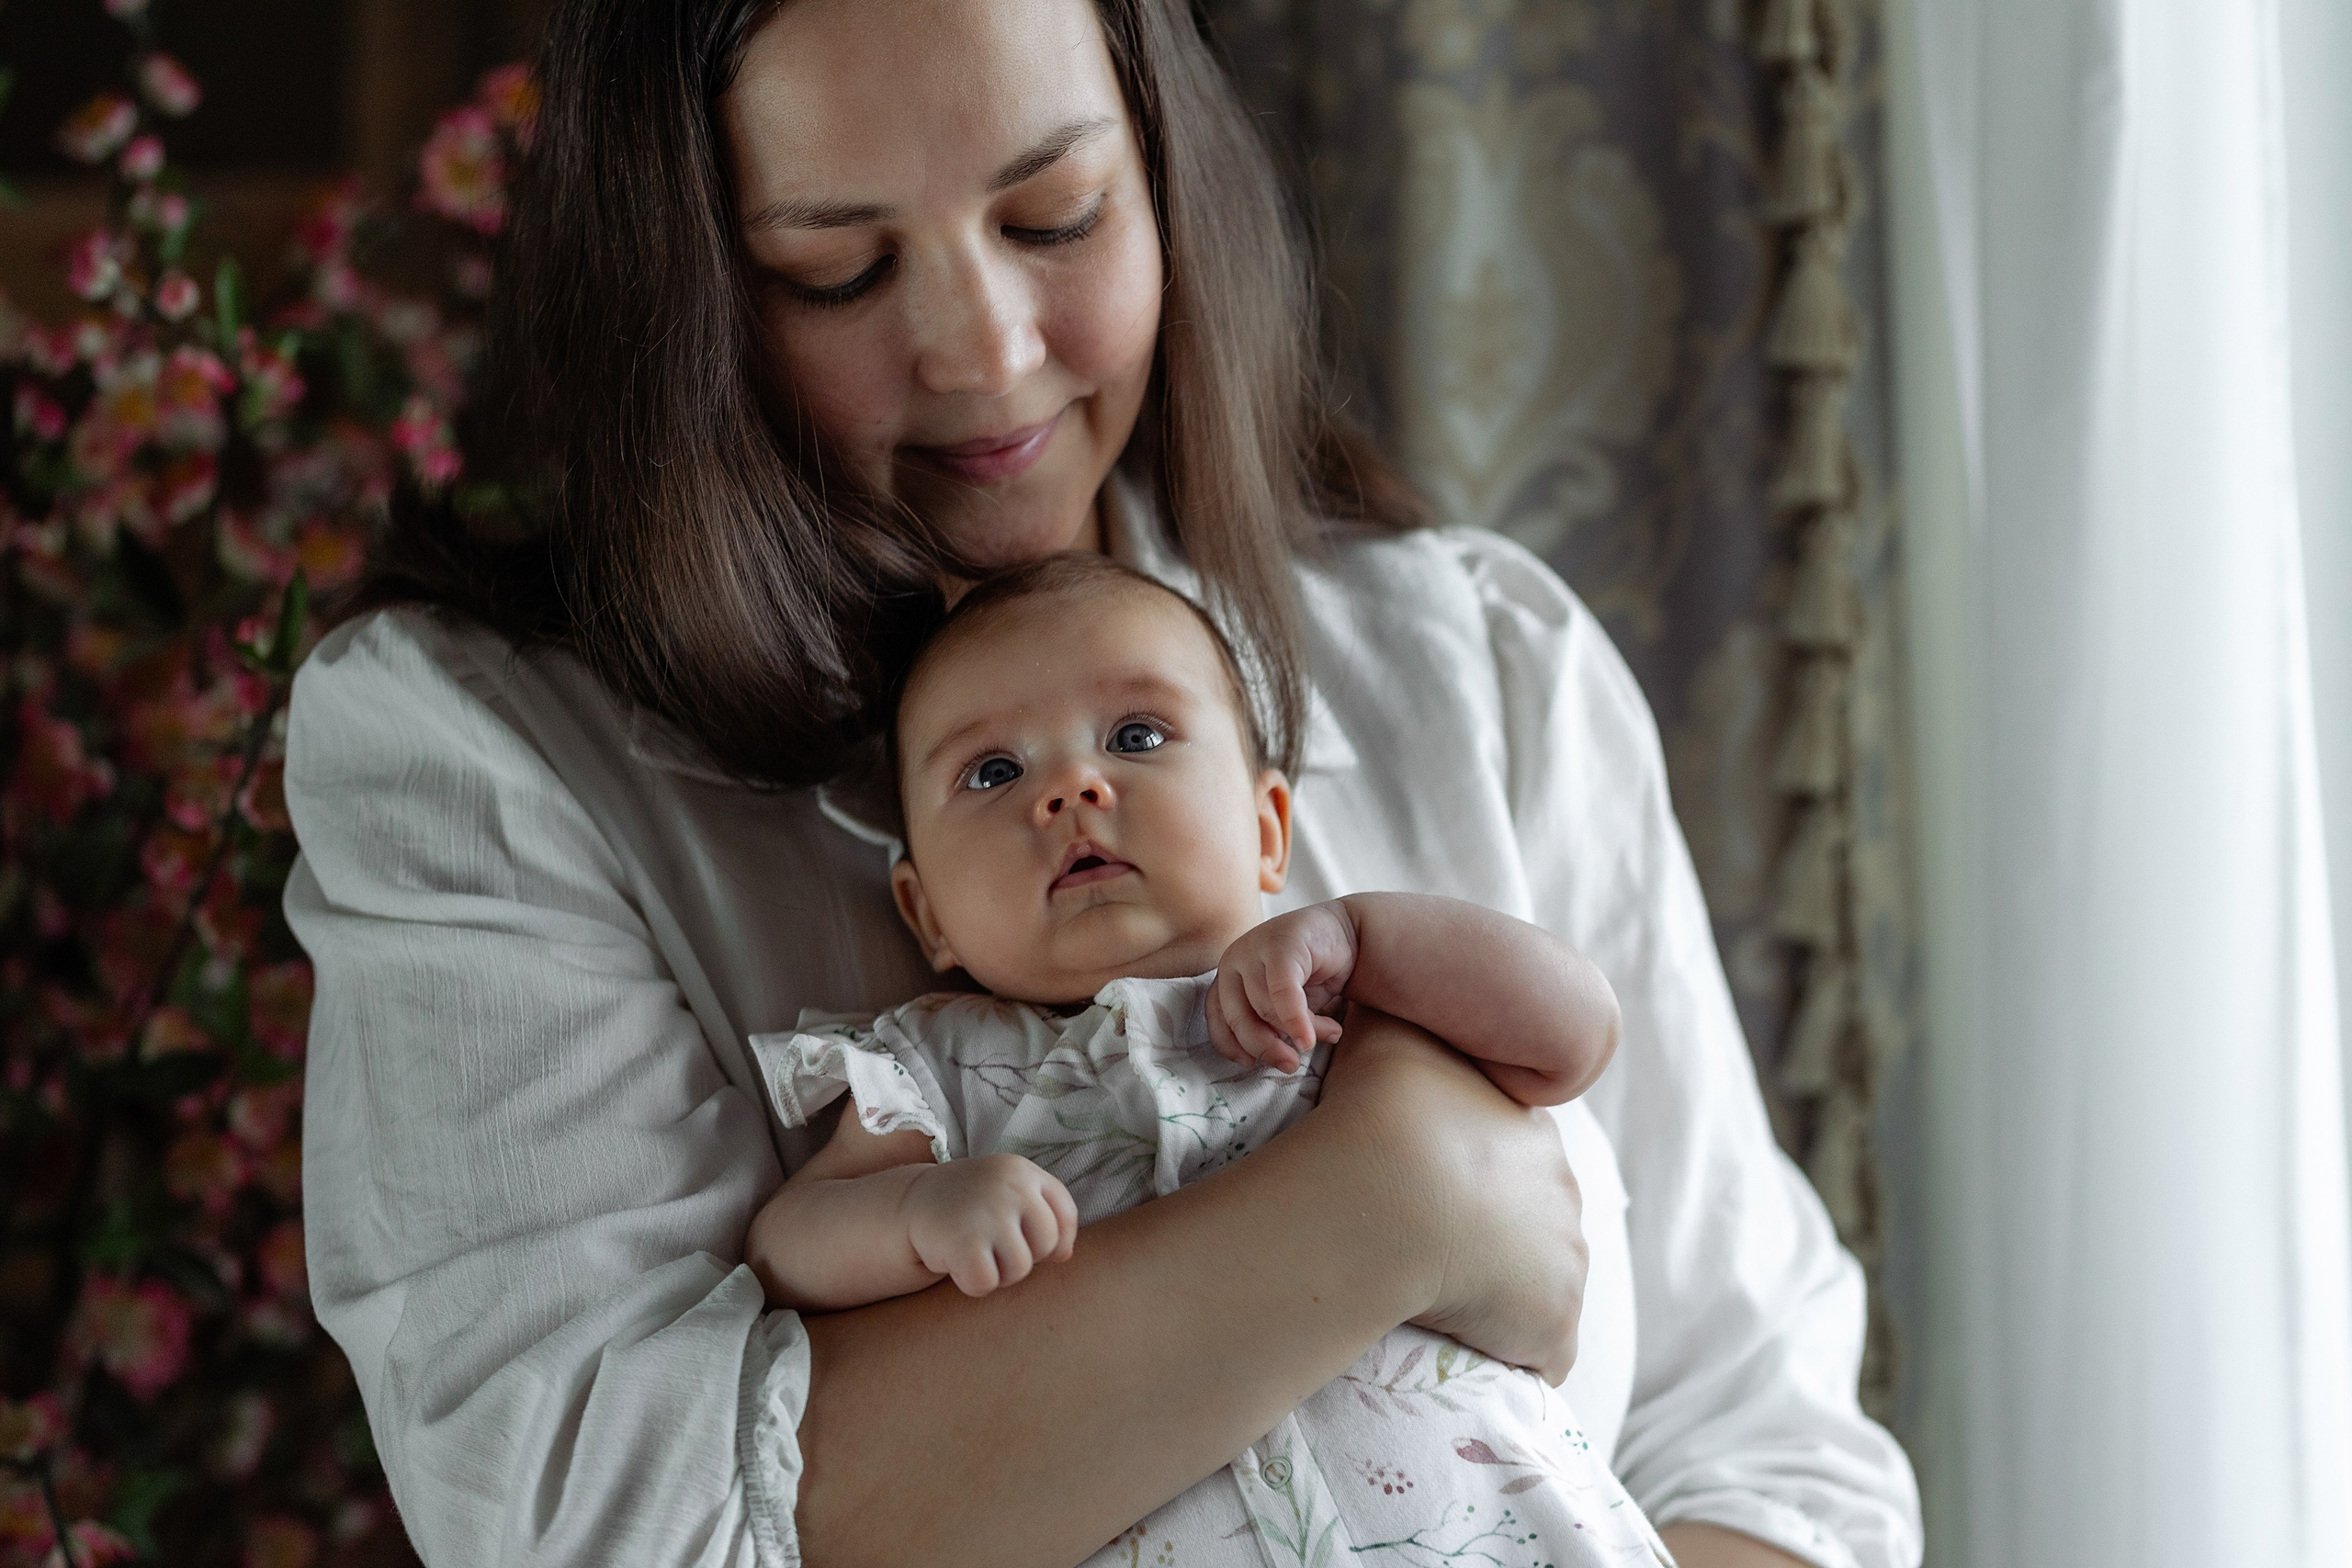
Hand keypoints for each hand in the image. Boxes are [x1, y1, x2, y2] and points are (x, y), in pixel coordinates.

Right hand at [901, 1154, 1078, 1296]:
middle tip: (993, 1244)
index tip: (1025, 1237)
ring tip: (975, 1250)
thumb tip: (1065, 1255)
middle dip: (1024, 1256)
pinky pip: (986, 1284)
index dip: (1054, 1238)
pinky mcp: (963, 1243)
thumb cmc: (970, 1204)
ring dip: (997, 1272)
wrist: (911, 1203)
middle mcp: (1009, 1187)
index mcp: (1023, 1171)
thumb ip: (1044, 1217)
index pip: (1065, 1216)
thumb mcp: (1009, 1195)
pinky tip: (957, 1261)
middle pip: (1046, 1246)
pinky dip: (971, 1282)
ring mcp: (987, 1214)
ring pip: (1020, 1269)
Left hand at [1209, 903, 1355, 1071]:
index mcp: (1227, 978)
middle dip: (1265, 1048)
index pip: (1217, 1019)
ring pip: (1266, 1009)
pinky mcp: (1280, 945)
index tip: (1252, 1066)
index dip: (1232, 1046)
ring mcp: (1253, 948)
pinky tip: (1312, 1038)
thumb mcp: (1282, 1007)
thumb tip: (1266, 1059)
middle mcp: (1233, 961)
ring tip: (1331, 1033)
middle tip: (1290, 1065)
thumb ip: (1267, 1026)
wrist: (1347, 934)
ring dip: (1300, 1032)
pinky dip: (1297, 1021)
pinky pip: (1283, 993)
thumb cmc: (1311, 975)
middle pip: (1238, 1018)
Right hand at [1310, 1007, 1587, 1383]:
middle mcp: (1561, 1191)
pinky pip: (1541, 1353)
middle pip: (1531, 1219)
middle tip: (1428, 1251)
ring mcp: (1564, 1258)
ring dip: (1502, 1298)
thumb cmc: (1384, 1109)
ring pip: (1539, 1284)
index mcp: (1528, 1132)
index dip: (1468, 1174)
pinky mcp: (1553, 1321)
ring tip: (1444, 1308)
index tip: (1426, 1189)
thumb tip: (1373, 983)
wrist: (1393, 1185)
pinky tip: (1479, 1359)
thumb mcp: (1388, 1036)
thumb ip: (1391, 1014)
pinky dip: (1515, 1356)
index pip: (1506, 1157)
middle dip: (1493, 1236)